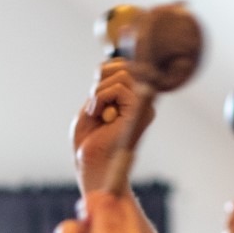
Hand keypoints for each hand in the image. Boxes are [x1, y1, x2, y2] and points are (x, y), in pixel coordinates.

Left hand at [72, 61, 155, 195]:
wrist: (92, 167)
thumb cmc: (89, 143)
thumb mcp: (92, 106)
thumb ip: (104, 85)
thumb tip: (120, 66)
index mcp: (132, 101)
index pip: (124, 66)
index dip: (104, 72)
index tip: (93, 96)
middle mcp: (142, 102)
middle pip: (124, 66)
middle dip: (100, 83)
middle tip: (93, 107)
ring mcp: (143, 106)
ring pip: (122, 74)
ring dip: (99, 93)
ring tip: (95, 114)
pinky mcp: (140, 111)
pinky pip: (118, 88)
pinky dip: (100, 99)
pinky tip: (98, 116)